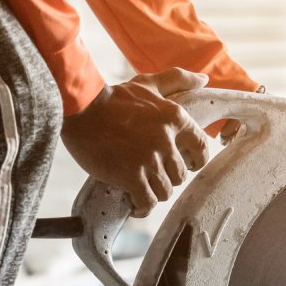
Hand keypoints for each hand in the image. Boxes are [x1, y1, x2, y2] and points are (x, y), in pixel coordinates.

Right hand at [62, 68, 211, 217]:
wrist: (81, 109)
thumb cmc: (113, 98)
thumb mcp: (148, 83)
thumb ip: (178, 79)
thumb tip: (204, 78)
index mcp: (175, 118)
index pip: (201, 147)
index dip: (196, 160)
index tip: (188, 165)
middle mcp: (166, 140)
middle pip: (180, 174)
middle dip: (168, 178)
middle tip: (154, 177)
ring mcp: (149, 160)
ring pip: (165, 191)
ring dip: (155, 193)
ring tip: (142, 189)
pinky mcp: (131, 176)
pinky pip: (147, 202)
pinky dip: (143, 207)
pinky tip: (135, 205)